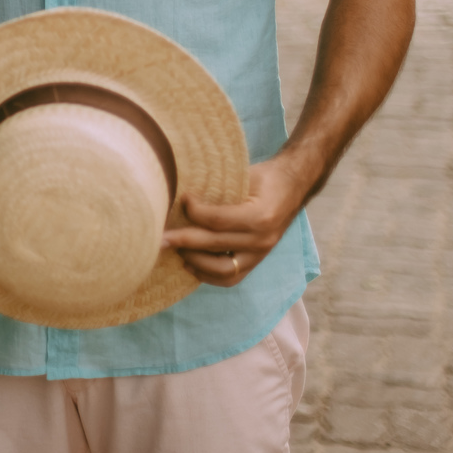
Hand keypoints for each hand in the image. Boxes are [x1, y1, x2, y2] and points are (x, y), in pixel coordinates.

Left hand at [162, 155, 307, 286]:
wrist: (293, 186)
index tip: (180, 199)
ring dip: (194, 261)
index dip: (193, 211)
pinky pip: (231, 277)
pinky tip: (190, 264)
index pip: (216, 220)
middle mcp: (262, 239)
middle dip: (183, 240)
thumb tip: (181, 196)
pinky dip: (208, 274)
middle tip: (159, 237)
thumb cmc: (265, 176)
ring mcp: (261, 254)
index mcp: (260, 215)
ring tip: (175, 251)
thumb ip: (218, 188)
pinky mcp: (258, 262)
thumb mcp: (244, 175)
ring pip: (222, 269)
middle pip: (214, 245)